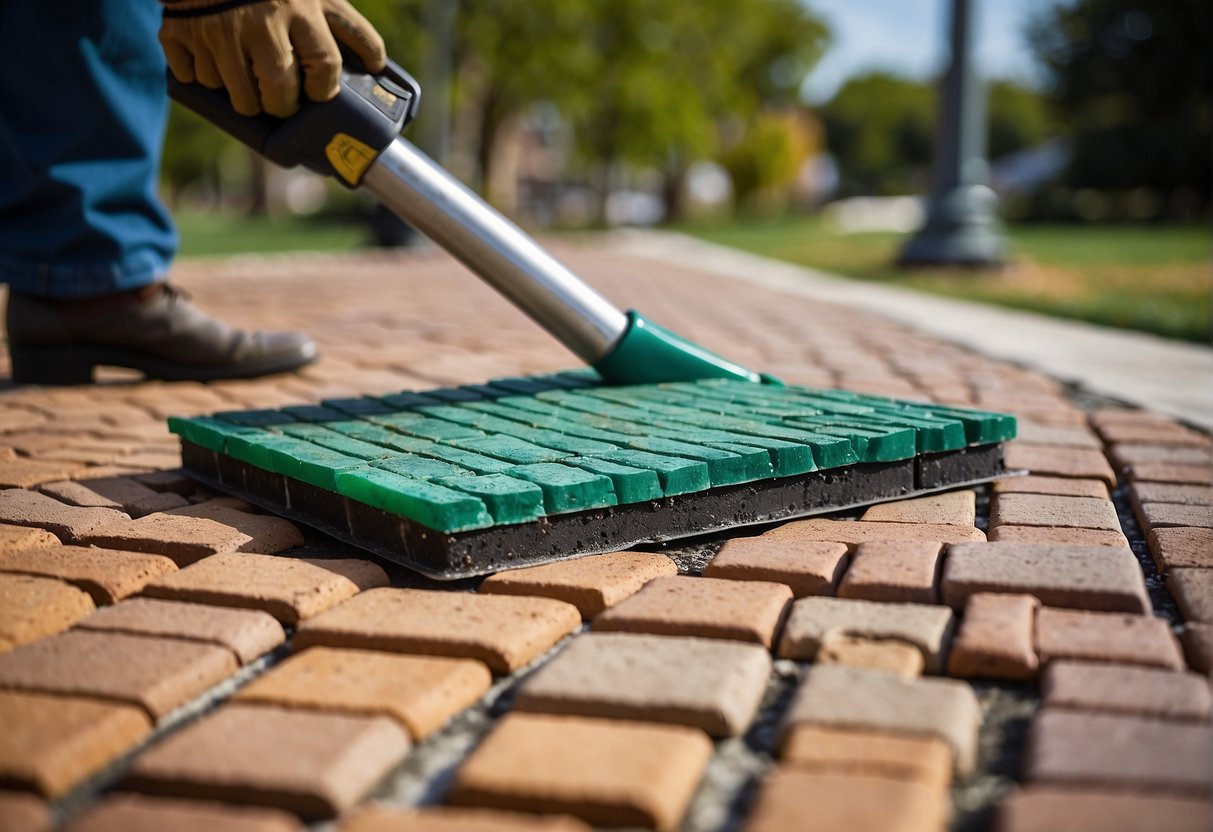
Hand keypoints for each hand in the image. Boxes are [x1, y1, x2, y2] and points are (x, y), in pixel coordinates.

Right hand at [160, 0, 385, 117]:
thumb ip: (347, 26)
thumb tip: (378, 66)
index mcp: (300, 8)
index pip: (324, 65)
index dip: (323, 90)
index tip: (318, 94)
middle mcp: (260, 21)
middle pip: (279, 92)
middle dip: (282, 106)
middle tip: (282, 101)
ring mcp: (218, 29)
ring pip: (238, 97)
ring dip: (245, 99)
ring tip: (248, 80)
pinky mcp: (179, 32)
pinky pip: (196, 79)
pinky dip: (203, 77)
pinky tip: (212, 59)